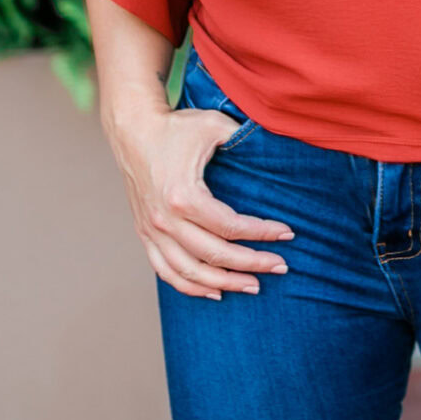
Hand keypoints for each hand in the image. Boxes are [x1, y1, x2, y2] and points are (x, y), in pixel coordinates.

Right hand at [107, 103, 294, 300]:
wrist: (133, 130)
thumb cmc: (176, 127)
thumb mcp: (214, 126)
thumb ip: (244, 138)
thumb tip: (275, 152)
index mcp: (183, 196)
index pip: (231, 227)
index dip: (262, 233)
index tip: (287, 234)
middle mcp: (164, 219)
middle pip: (214, 255)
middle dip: (252, 263)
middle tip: (281, 267)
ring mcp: (152, 230)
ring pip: (190, 272)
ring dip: (224, 283)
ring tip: (254, 286)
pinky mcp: (145, 234)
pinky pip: (166, 271)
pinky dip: (190, 287)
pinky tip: (214, 293)